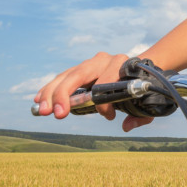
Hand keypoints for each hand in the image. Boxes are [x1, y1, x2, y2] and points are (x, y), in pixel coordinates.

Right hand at [33, 52, 154, 131]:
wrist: (138, 68)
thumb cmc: (141, 87)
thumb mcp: (147, 101)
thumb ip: (142, 115)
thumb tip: (125, 126)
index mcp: (120, 64)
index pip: (107, 82)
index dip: (105, 102)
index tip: (110, 117)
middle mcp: (102, 60)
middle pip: (78, 74)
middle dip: (64, 94)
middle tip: (57, 115)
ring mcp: (89, 63)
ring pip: (66, 76)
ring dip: (51, 93)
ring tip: (41, 110)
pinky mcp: (79, 70)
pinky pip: (62, 78)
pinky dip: (50, 89)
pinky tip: (39, 100)